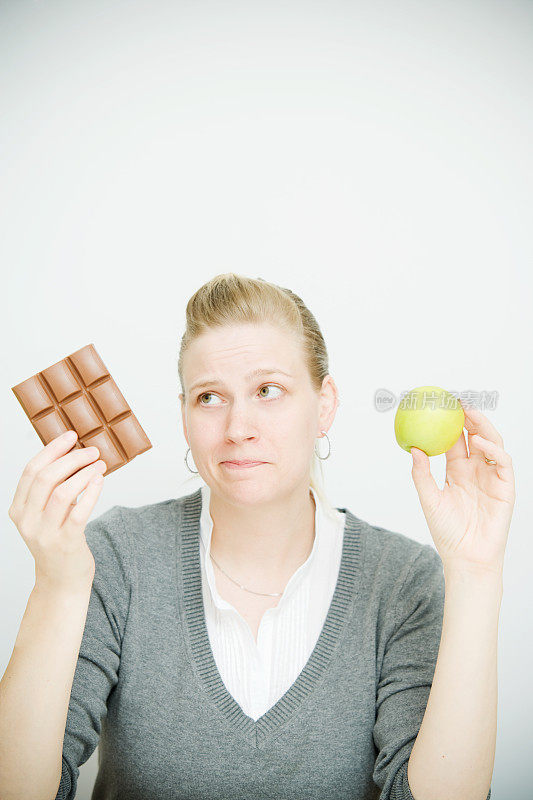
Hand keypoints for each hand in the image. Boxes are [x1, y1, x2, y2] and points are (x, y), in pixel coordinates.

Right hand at [8, 431, 105, 592]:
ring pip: (63, 492)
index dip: (51, 450)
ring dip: (84, 473)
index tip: (70, 436)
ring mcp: (45, 534)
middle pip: (46, 478)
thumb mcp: (44, 515)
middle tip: (91, 450)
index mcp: (18, 510)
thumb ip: (51, 490)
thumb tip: (73, 454)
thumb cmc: (57, 542)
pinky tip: (100, 480)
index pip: (31, 471)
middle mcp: (27, 521)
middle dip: (71, 458)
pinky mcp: (66, 543)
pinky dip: (91, 491)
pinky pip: (79, 512)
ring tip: (100, 464)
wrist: (61, 582)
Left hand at [410, 403, 514, 575]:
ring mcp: (491, 477)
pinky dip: (492, 449)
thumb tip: (413, 448)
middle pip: (475, 436)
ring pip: (491, 444)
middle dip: (469, 417)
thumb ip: (421, 475)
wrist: (465, 557)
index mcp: (457, 471)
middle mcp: (475, 470)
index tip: (439, 406)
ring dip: (482, 427)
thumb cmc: (447, 532)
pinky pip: (501, 462)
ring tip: (469, 413)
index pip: (455, 440)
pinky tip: (478, 442)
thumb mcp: (429, 500)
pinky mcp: (504, 487)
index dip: (450, 422)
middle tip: (456, 401)